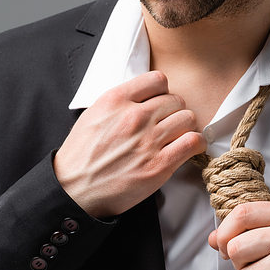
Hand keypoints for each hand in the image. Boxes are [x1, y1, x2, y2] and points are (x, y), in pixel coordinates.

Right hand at [54, 71, 205, 217]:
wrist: (74, 190)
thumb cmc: (82, 154)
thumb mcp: (94, 114)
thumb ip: (121, 101)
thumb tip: (145, 95)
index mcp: (116, 100)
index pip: (157, 79)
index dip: (162, 91)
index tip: (160, 102)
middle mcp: (134, 116)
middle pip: (176, 99)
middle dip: (175, 110)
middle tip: (168, 122)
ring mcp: (148, 141)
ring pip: (187, 117)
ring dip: (186, 126)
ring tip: (178, 135)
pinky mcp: (159, 165)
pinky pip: (192, 142)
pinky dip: (196, 143)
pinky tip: (189, 146)